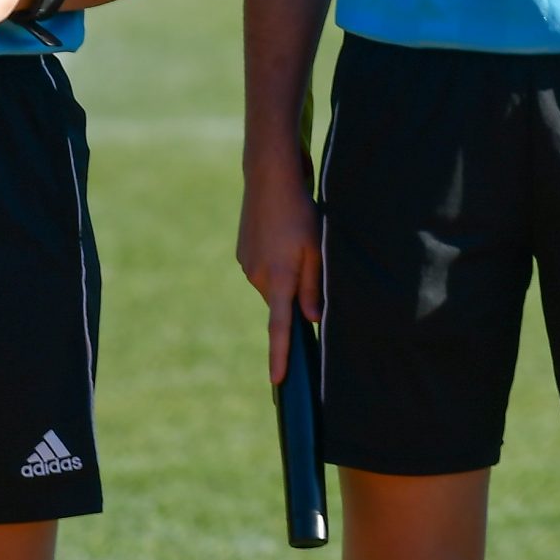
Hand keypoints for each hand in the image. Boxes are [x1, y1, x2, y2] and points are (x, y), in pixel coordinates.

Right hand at [239, 158, 323, 381]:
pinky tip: (282, 238)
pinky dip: (274, 263)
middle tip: (310, 263)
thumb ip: (313, 288)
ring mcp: (247, 265)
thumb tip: (310, 320)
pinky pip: (262, 270)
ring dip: (285, 277)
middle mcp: (258, 277)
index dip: (280, 356)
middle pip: (280, 304)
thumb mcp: (317, 251)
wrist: (269, 178)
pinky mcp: (242, 253)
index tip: (277, 381)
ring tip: (295, 243)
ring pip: (272, 286)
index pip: (279, 328)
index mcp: (279, 279)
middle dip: (294, 297)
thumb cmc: (301, 213)